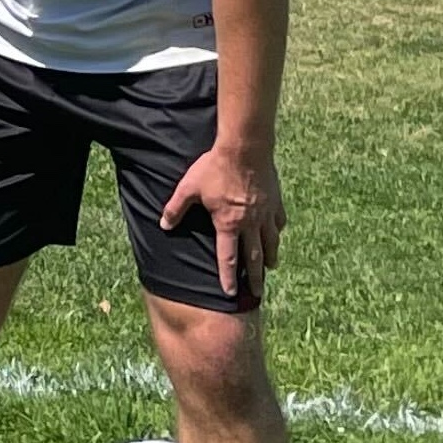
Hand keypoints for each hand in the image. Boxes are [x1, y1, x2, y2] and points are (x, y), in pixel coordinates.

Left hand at [161, 143, 284, 300]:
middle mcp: (250, 223)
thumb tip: (164, 225)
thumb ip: (175, 208)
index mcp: (228, 223)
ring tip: (270, 268)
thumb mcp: (188, 188)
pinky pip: (278, 221)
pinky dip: (277, 231)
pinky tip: (276, 235)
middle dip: (254, 277)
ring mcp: (266, 213)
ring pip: (270, 242)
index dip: (228, 277)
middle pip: (254, 256)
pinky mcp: (275, 201)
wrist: (245, 148)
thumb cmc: (214, 167)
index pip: (228, 258)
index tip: (229, 294)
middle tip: (257, 293)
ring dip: (269, 257)